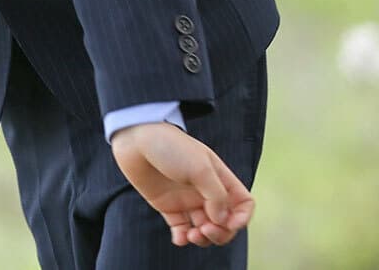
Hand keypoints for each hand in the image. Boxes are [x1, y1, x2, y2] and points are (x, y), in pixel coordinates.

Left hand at [110, 122, 253, 247]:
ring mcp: (187, 200)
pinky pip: (181, 229)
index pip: (243, 204)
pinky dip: (183, 238)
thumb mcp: (200, 168)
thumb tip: (222, 220)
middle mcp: (206, 191)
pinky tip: (180, 238)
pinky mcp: (168, 206)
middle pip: (225, 222)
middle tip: (206, 230)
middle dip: (221, 233)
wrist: (135, 140)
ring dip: (203, 239)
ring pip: (204, 229)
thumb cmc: (170, 147)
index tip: (229, 223)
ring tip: (192, 235)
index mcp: (219, 179)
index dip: (242, 218)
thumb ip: (216, 196)